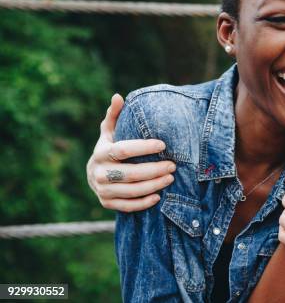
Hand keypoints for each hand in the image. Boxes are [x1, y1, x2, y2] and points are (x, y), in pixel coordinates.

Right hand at [86, 94, 175, 211]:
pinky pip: (127, 206)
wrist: (93, 173)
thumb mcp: (109, 131)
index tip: (163, 145)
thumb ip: (114, 114)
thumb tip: (118, 96)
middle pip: (130, 173)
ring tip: (170, 178)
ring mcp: (102, 190)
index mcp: (101, 153)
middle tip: (173, 164)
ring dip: (153, 185)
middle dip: (154, 169)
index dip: (144, 147)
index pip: (124, 150)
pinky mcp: (107, 203)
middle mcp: (99, 173)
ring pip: (131, 191)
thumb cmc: (109, 147)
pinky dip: (143, 202)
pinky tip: (158, 196)